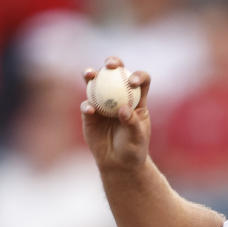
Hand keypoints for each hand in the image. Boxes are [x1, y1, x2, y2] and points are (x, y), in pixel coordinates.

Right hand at [81, 57, 151, 171]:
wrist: (118, 163)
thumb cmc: (133, 149)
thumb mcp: (137, 138)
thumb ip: (132, 122)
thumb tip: (124, 109)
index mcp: (137, 99)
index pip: (141, 81)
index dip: (138, 76)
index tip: (132, 82)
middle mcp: (120, 96)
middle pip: (116, 73)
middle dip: (113, 63)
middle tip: (110, 65)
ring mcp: (103, 103)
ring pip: (96, 83)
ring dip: (91, 75)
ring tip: (89, 74)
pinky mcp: (90, 114)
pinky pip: (87, 105)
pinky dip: (87, 105)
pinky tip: (89, 110)